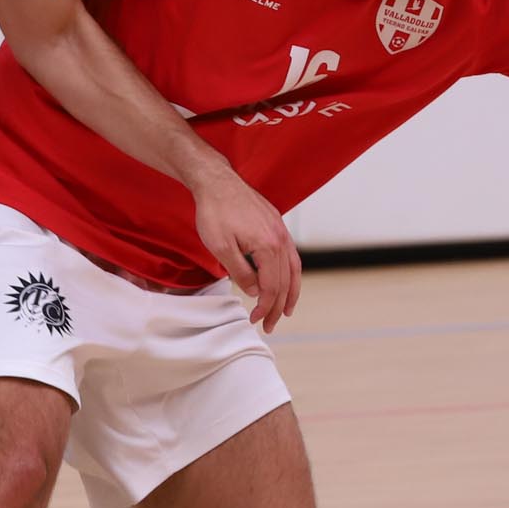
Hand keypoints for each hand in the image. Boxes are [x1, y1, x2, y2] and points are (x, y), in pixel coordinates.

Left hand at [190, 164, 302, 330]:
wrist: (216, 182)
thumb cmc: (214, 212)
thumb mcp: (221, 248)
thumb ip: (240, 272)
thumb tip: (254, 291)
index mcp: (268, 246)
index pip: (272, 286)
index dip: (264, 306)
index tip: (254, 319)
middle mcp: (280, 239)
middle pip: (285, 281)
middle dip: (277, 306)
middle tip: (269, 325)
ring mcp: (281, 231)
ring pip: (293, 269)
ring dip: (291, 292)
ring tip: (287, 310)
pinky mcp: (277, 225)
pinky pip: (291, 255)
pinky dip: (291, 273)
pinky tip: (286, 281)